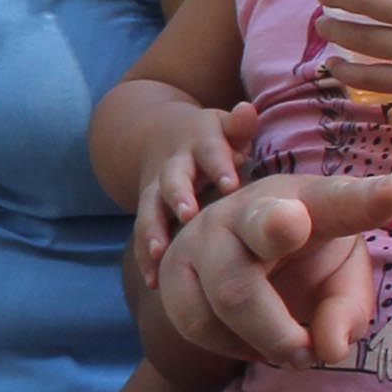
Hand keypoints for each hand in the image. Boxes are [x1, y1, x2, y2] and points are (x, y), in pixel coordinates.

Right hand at [120, 98, 262, 288]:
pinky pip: (144, 233)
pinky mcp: (148, 211)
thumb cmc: (212, 140)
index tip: (230, 183)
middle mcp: (174, 164)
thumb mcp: (225, 126)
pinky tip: (154, 280)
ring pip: (151, 208)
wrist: (159, 136)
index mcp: (199, 142)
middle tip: (188, 215)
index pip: (209, 149)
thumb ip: (239, 124)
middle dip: (179, 196)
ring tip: (159, 254)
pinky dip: (146, 256)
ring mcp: (156, 189)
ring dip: (153, 230)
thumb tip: (247, 110)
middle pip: (173, 178)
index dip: (218, 165)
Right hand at [151, 171, 391, 369]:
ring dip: (266, 341)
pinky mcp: (172, 270)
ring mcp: (203, 235)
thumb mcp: (339, 279)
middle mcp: (249, 209)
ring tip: (293, 351)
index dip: (368, 199)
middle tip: (308, 355)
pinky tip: (252, 339)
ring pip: (228, 297)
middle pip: (262, 239)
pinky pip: (199, 322)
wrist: (231, 252)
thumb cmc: (301, 262)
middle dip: (277, 313)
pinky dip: (233, 346)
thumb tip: (327, 350)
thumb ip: (346, 311)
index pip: (339, 200)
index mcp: (306, 202)